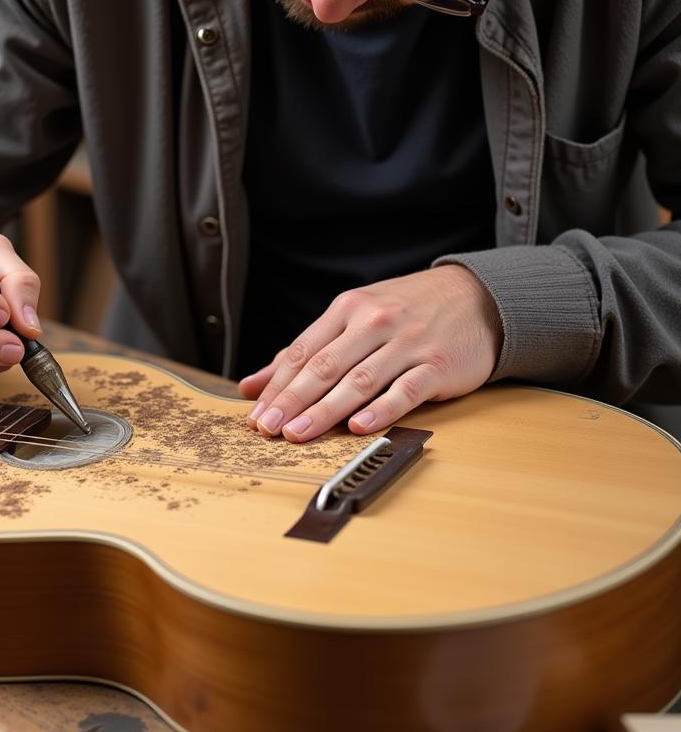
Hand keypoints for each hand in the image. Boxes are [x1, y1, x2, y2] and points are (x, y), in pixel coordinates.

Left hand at [238, 265, 502, 441]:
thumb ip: (305, 351)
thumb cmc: (407, 311)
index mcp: (348, 309)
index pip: (304, 351)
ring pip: (359, 380)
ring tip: (299, 433)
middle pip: (325, 366)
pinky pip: (405, 390)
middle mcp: (374, 323)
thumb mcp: (354, 317)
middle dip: (293, 400)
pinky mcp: (437, 365)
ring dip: (326, 410)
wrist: (477, 298)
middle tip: (268, 429)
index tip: (256, 415)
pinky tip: (358, 427)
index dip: (278, 385)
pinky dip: (380, 410)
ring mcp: (407, 343)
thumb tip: (253, 385)